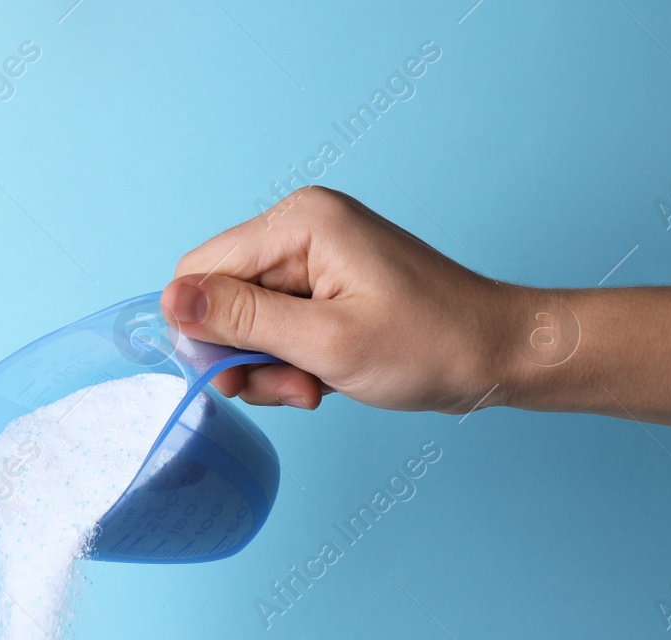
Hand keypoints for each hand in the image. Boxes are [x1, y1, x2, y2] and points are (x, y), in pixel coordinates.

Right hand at [160, 186, 515, 413]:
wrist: (501, 356)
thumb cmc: (430, 346)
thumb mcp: (325, 342)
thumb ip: (242, 321)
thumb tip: (170, 303)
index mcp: (299, 222)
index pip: (200, 271)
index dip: (203, 330)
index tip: (236, 378)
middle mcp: (300, 228)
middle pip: (220, 298)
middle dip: (243, 354)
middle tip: (289, 387)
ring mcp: (314, 258)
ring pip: (245, 322)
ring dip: (267, 367)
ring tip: (311, 387)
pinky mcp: (325, 286)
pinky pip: (275, 328)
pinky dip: (288, 363)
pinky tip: (320, 380)